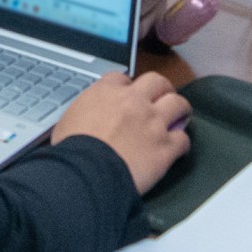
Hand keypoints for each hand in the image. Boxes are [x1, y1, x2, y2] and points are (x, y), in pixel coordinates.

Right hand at [49, 72, 191, 193]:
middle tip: (161, 98)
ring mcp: (153, 123)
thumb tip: (87, 117)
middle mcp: (134, 101)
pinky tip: (177, 149)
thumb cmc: (71, 149)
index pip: (123, 77)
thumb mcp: (69, 119)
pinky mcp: (165, 148)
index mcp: (107, 91)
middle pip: (157, 81)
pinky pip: (183, 139)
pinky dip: (181, 143)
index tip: (127, 96)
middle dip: (161, 89)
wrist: (86, 173)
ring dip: (180, 109)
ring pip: (178, 104)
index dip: (127, 87)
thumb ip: (86, 111)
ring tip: (179, 117)